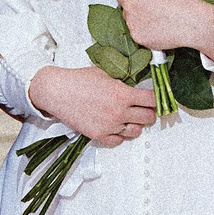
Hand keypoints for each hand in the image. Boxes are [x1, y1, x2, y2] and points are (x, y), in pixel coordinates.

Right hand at [28, 65, 156, 144]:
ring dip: (136, 124)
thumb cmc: (78, 80)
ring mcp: (110, 125)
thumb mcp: (105, 74)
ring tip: (130, 118)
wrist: (57, 91)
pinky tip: (117, 127)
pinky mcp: (99, 135)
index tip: (156, 99)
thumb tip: (136, 86)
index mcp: (122, 94)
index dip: (156, 99)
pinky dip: (120, 135)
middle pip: (148, 117)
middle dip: (149, 112)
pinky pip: (119, 141)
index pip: (152, 100)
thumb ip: (123, 82)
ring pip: (136, 131)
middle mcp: (119, 112)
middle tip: (145, 109)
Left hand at [114, 0, 213, 58]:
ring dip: (134, 10)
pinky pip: (132, 27)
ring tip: (153, 13)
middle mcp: (130, 2)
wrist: (192, 25)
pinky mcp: (135, 35)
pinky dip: (140, 26)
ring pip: (125, 12)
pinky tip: (155, 25)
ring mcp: (131, 20)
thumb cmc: (182, 2)